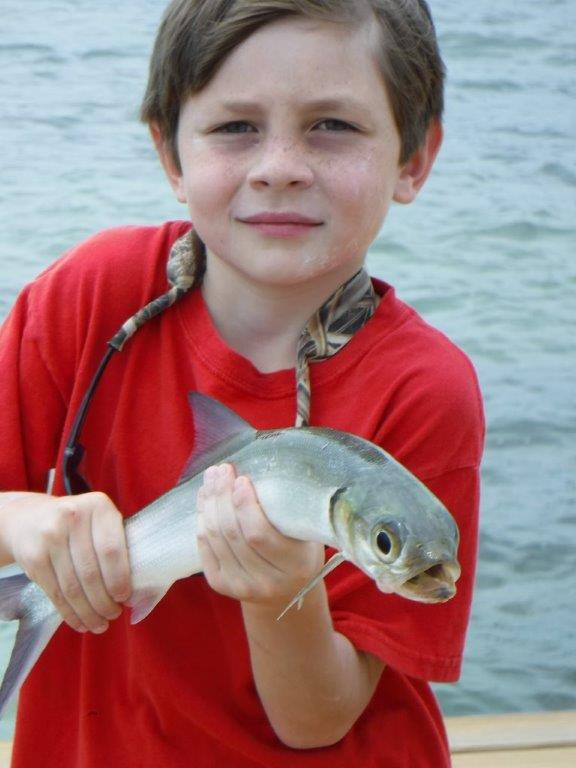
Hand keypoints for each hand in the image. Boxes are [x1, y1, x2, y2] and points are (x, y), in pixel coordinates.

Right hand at [0, 492, 130, 632]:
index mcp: (98, 506)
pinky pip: (55, 593)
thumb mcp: (99, 520)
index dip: (120, 579)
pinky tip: (81, 622)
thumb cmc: (79, 524)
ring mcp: (49, 536)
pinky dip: (70, 613)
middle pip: (91, 572)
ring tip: (100, 624)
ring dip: (89, 612)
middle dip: (105, 601)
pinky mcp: (33, 557)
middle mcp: (72, 516)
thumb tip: (138, 590)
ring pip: (73, 587)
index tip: (125, 598)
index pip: (111, 550)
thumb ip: (117, 543)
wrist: (29, 518)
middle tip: (114, 615)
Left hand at [196, 464, 324, 607]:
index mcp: (294, 566)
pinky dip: (202, 518)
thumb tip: (270, 464)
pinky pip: (204, 545)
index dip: (245, 504)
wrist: (285, 590)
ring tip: (212, 477)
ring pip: (214, 537)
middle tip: (222, 469)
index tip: (241, 478)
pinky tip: (205, 498)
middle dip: (223, 496)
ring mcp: (240, 586)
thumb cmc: (300, 549)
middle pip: (232, 533)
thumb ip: (292, 509)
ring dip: (209, 502)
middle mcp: (266, 582)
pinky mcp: (220, 584)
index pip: (258, 534)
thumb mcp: (308, 532)